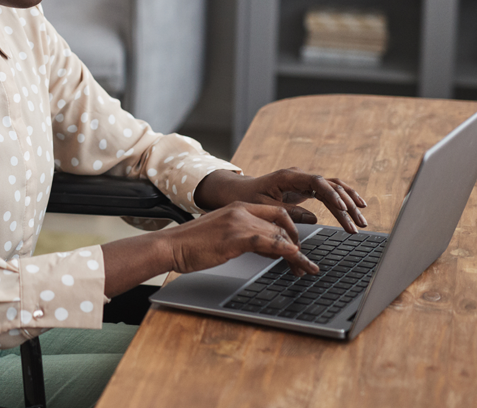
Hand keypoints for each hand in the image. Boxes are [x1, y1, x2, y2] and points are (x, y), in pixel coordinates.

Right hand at [160, 202, 319, 276]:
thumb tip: (270, 250)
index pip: (275, 213)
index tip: (298, 246)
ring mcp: (238, 223)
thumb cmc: (192, 245)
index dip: (291, 230)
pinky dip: (285, 250)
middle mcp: (241, 211)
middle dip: (297, 242)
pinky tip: (294, 258)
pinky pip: (268, 242)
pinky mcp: (235, 237)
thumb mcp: (223, 236)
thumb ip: (246, 238)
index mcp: (238, 208)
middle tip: (303, 262)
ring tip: (305, 269)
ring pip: (279, 234)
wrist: (170, 246)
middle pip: (282, 222)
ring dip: (297, 254)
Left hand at [193, 169, 368, 233]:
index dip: (331, 194)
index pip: (316, 181)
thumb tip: (313, 218)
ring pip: (334, 189)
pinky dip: (343, 201)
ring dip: (350, 204)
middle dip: (346, 205)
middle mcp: (300, 176)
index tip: (342, 209)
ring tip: (361, 222)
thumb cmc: (247, 198)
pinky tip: (356, 210)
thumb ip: (287, 212)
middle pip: (330, 186)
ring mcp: (305, 181)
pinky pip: (330, 193)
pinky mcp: (307, 189)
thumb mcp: (264, 207)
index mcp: (288, 177)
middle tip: (357, 224)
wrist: (239, 191)